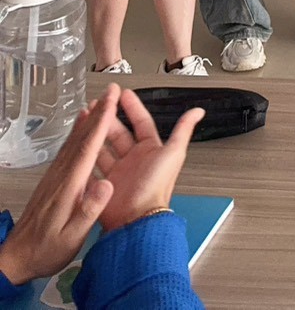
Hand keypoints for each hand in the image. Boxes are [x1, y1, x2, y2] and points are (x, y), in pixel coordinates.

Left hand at [0, 89, 118, 284]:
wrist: (17, 258)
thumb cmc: (47, 250)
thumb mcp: (71, 237)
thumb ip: (89, 210)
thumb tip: (108, 182)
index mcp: (69, 187)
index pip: (88, 148)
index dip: (101, 122)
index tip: (112, 100)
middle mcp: (61, 176)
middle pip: (81, 139)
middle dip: (98, 113)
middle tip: (111, 91)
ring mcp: (55, 177)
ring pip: (74, 142)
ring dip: (88, 120)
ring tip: (100, 102)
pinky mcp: (52, 181)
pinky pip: (67, 150)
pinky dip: (76, 134)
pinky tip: (81, 128)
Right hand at [95, 90, 203, 233]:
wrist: (136, 219)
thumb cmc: (156, 187)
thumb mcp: (173, 154)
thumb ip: (183, 130)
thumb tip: (198, 111)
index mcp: (150, 150)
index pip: (141, 122)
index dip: (132, 107)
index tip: (122, 93)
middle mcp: (133, 160)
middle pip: (118, 133)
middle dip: (108, 118)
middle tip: (97, 105)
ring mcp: (117, 173)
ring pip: (103, 148)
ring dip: (95, 134)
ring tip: (85, 120)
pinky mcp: (102, 186)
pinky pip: (92, 168)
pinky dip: (85, 157)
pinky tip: (77, 145)